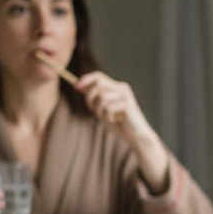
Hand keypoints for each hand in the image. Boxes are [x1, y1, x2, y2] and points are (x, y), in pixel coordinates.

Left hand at [76, 71, 169, 191]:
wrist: (136, 136)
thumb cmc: (119, 124)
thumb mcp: (103, 109)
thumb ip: (94, 98)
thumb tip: (79, 87)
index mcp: (117, 87)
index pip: (98, 76)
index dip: (85, 80)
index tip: (76, 88)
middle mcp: (122, 88)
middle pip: (98, 85)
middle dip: (90, 98)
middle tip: (92, 110)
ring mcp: (125, 95)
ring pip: (102, 97)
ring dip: (99, 110)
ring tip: (107, 118)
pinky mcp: (127, 104)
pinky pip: (108, 107)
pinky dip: (107, 116)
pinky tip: (114, 121)